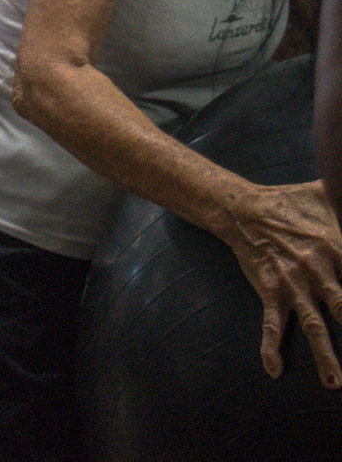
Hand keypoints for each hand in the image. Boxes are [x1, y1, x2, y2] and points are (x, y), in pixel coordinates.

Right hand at [221, 180, 341, 385]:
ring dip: (325, 356)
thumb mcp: (325, 193)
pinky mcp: (270, 291)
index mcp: (337, 247)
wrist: (243, 208)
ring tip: (335, 383)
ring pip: (314, 326)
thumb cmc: (290, 202)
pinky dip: (270, 347)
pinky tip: (273, 369)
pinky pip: (271, 323)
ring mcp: (294, 284)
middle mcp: (319, 270)